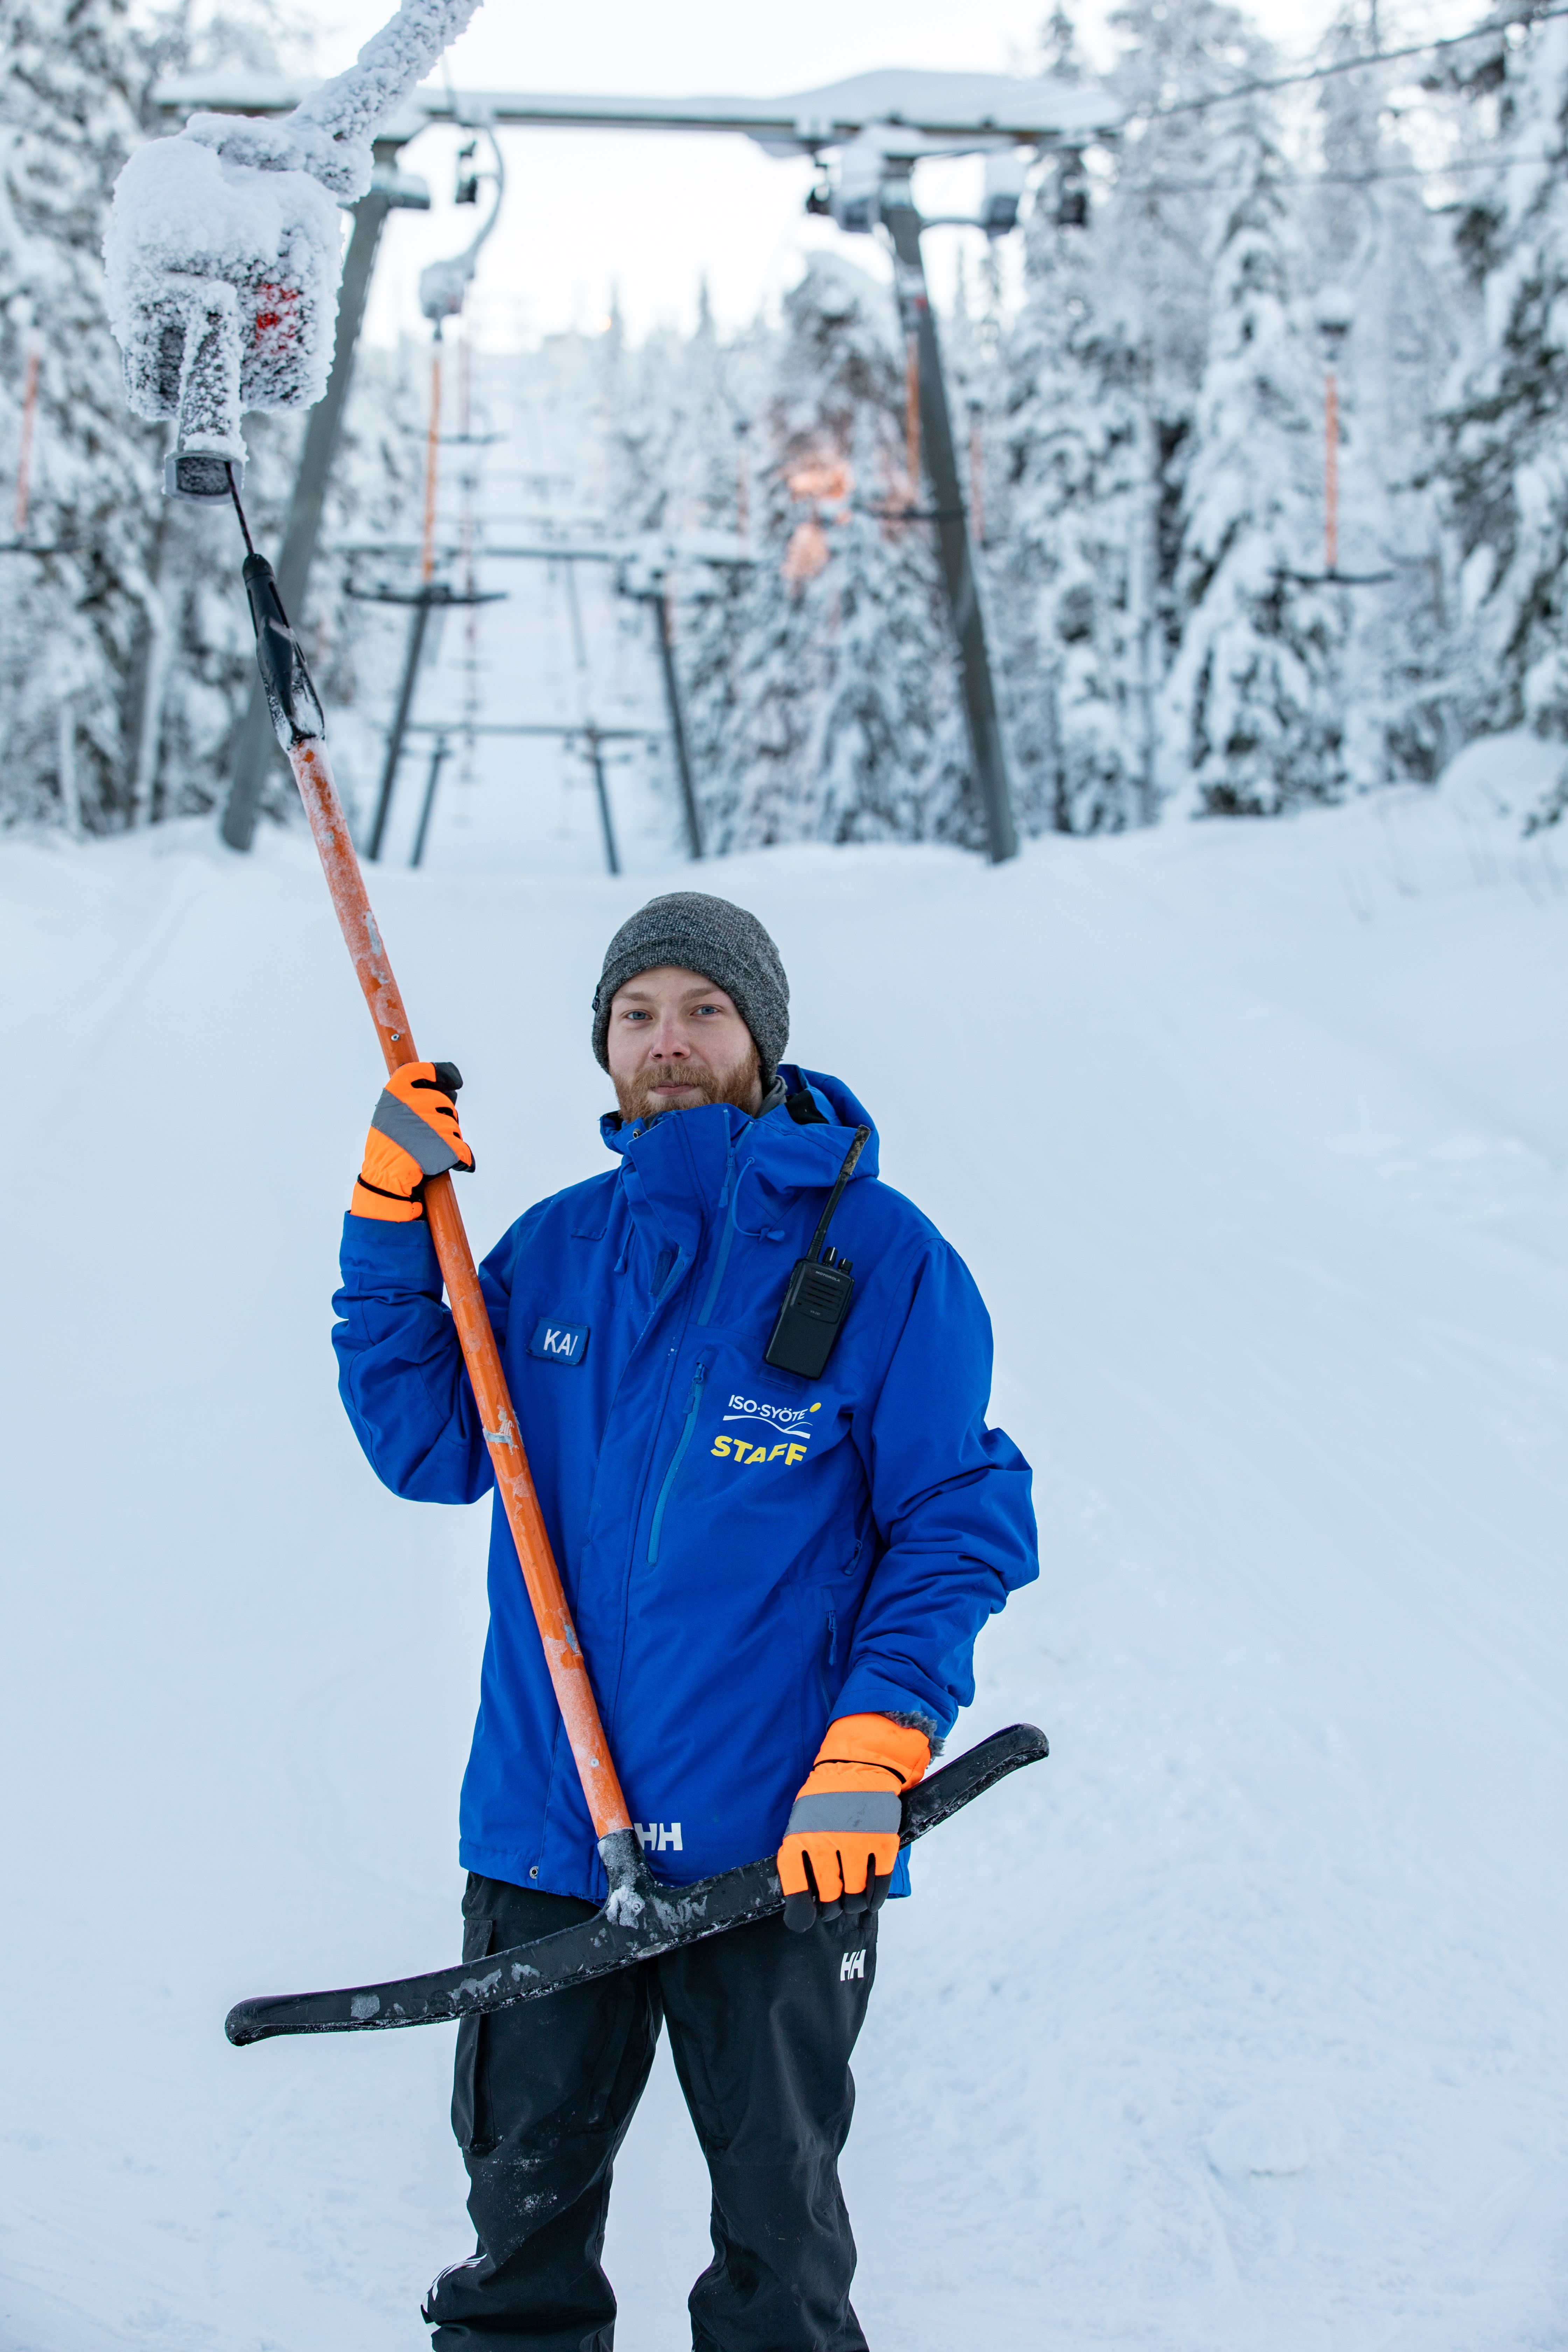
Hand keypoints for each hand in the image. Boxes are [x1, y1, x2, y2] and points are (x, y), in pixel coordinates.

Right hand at [350, 1061, 474, 1222]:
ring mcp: (429, 1124)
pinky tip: (461, 1165)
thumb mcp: (390, 1115)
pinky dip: (464, 1159)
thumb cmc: (387, 1148)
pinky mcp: (443, 1145)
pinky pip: (463, 1148)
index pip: (421, 1071)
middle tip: (429, 1137)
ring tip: (430, 1153)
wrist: (383, 1179)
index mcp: (395, 1093)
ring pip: (453, 1127)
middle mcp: (412, 1104)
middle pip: (444, 1103)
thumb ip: (413, 1099)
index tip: (455, 1081)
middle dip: (444, 1119)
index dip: (442, 1072)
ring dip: (449, 1140)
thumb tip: (451, 1090)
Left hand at [778, 1714, 929, 1932]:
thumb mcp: (802, 1819)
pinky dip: (875, 1897)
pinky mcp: (883, 1841)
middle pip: (829, 1900)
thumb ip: (799, 1855)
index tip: (804, 1919)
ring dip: (853, 1903)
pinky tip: (871, 1898)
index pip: (796, 1887)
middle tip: (833, 1903)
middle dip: (831, 1907)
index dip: (800, 1911)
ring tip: (851, 1896)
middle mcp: (827, 1841)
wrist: (860, 1762)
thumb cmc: (827, 1797)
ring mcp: (857, 1842)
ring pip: (854, 1897)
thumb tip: (802, 1901)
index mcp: (801, 1835)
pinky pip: (879, 1885)